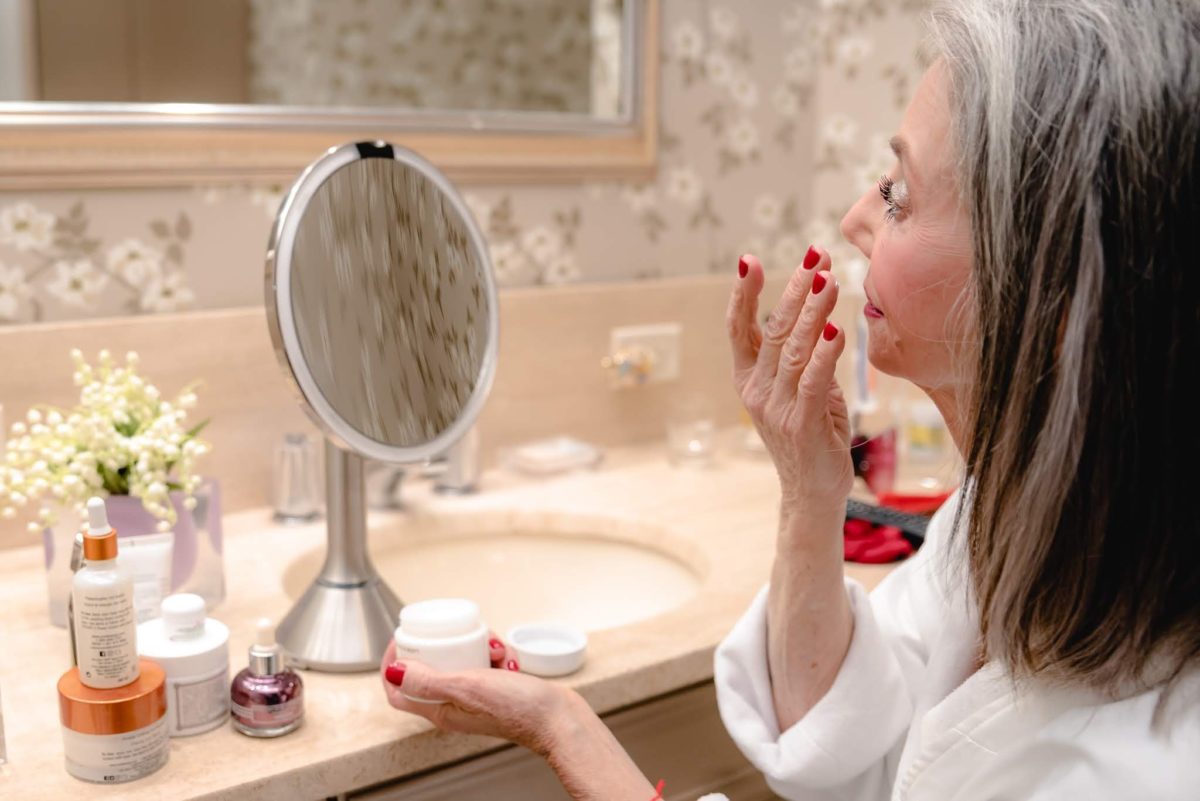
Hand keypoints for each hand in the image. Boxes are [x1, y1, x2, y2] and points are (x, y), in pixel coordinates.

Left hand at [379, 637, 572, 756]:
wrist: (557, 718)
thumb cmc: (517, 709)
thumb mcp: (467, 688)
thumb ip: (428, 682)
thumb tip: (393, 672)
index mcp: (440, 711)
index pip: (399, 691)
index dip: (394, 665)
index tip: (403, 639)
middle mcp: (454, 705)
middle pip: (431, 669)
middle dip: (443, 646)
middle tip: (454, 634)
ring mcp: (475, 696)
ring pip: (462, 660)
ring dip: (478, 647)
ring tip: (494, 648)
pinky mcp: (494, 687)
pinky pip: (486, 662)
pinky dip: (497, 654)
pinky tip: (508, 657)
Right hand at [727, 249, 852, 510]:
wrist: (813, 494)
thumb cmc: (810, 437)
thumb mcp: (799, 391)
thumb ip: (802, 359)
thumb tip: (818, 318)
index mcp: (748, 380)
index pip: (739, 329)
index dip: (743, 294)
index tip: (750, 260)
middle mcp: (756, 391)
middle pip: (772, 330)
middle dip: (794, 290)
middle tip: (814, 256)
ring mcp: (776, 408)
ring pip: (794, 349)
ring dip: (813, 312)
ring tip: (831, 281)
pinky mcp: (802, 423)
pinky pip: (813, 380)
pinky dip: (825, 353)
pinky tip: (835, 329)